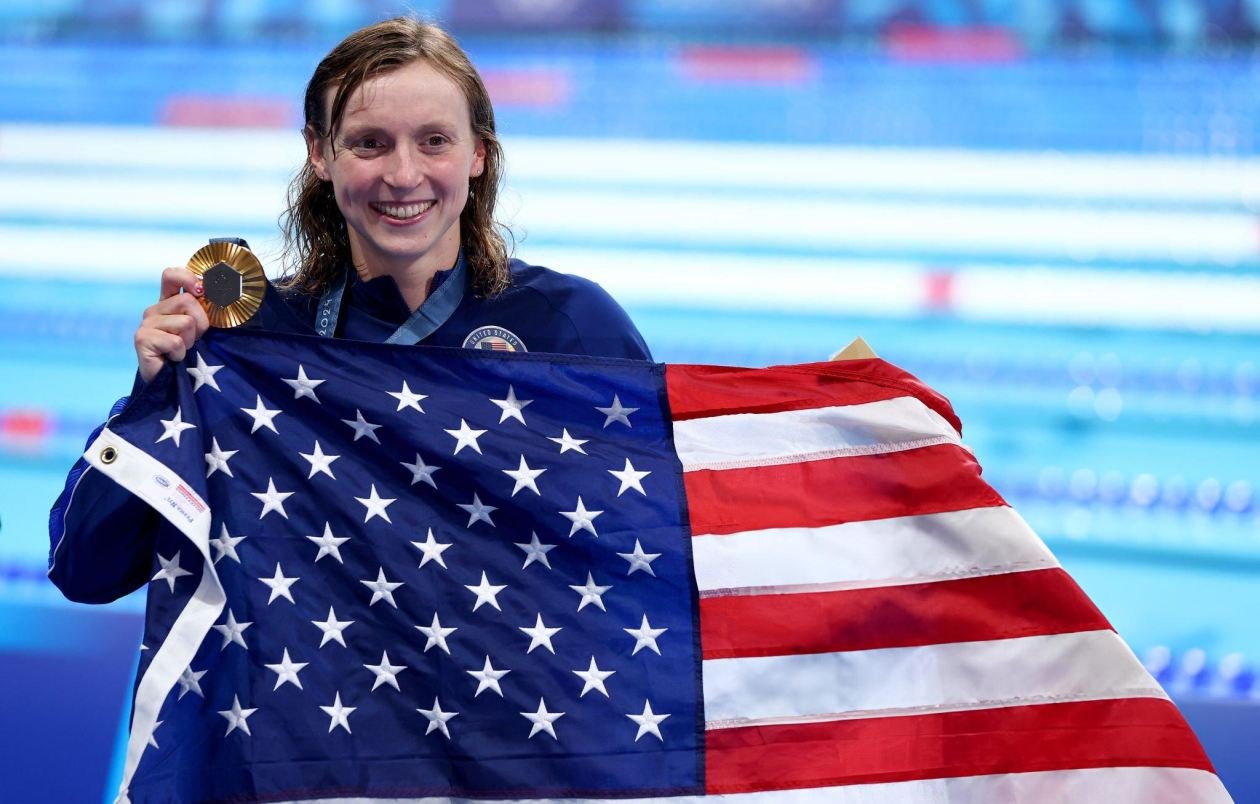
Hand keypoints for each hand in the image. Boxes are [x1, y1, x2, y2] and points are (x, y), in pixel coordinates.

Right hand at [135, 267, 210, 383]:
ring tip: (183, 350)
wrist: (171, 386)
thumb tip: (220, 291)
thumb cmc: (191, 356)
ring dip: (191, 340)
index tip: (201, 290)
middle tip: (193, 341)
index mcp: (168, 302)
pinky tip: (173, 359)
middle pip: (187, 301)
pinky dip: (180, 353)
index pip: (171, 275)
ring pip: (185, 322)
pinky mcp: (142, 339)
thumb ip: (204, 309)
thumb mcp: (200, 329)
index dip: (187, 278)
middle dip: (200, 324)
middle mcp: (154, 310)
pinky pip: (175, 341)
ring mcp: (146, 324)